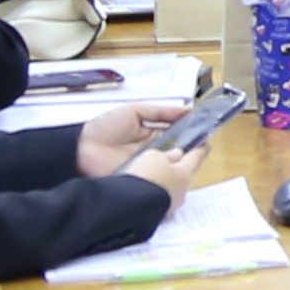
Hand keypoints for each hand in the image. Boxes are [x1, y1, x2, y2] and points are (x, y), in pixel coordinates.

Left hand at [70, 104, 201, 185]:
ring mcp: (148, 167)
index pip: (180, 134)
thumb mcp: (134, 111)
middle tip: (206, 146)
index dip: (194, 132)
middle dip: (192, 149)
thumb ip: (162, 111)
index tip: (209, 129)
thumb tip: (189, 108)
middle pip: (180, 152)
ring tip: (195, 158)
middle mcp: (154, 152)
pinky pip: (157, 179)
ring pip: (172, 166)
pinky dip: (166, 177)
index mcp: (154, 134)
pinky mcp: (141, 181)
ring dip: (182, 163)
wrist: (80, 150)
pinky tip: (177, 173)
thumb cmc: (105, 127)